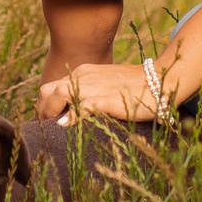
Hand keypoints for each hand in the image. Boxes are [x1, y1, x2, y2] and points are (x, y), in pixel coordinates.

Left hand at [37, 61, 161, 123]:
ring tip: (52, 128)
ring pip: (58, 93)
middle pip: (47, 89)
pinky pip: (81, 106)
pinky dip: (71, 117)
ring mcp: (94, 86)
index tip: (47, 121)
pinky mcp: (106, 99)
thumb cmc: (135, 88)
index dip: (44, 105)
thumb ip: (90, 94)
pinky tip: (67, 127)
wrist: (159, 80)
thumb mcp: (106, 86)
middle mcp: (84, 76)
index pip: (51, 87)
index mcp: (84, 73)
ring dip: (50, 112)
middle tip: (46, 128)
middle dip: (41, 110)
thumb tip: (74, 113)